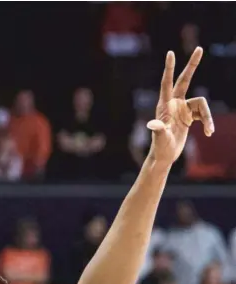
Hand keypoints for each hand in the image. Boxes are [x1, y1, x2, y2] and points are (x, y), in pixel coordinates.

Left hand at [147, 48, 213, 164]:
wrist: (165, 156)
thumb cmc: (160, 147)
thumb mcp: (161, 138)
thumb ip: (158, 130)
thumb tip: (152, 124)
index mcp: (165, 105)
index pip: (167, 83)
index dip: (169, 68)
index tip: (170, 53)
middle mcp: (174, 104)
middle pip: (185, 80)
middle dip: (192, 65)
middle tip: (199, 48)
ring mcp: (182, 109)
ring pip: (201, 104)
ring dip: (207, 117)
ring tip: (209, 131)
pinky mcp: (189, 116)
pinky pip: (203, 114)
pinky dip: (208, 122)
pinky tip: (209, 133)